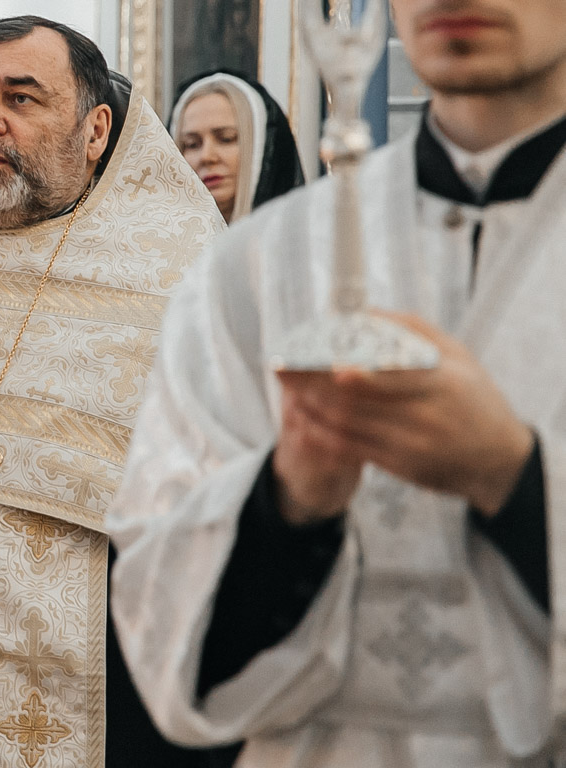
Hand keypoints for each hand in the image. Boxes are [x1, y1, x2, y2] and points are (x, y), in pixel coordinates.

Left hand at [273, 312, 533, 520]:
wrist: (498, 459)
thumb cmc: (473, 398)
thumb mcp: (458, 356)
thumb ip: (411, 331)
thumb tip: (364, 313)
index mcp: (443, 382)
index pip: (393, 372)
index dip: (356, 368)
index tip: (321, 356)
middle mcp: (427, 416)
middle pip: (358, 398)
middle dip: (313, 381)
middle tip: (280, 363)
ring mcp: (412, 444)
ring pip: (348, 423)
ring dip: (310, 403)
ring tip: (285, 384)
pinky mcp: (400, 466)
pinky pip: (351, 448)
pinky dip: (322, 432)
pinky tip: (301, 416)